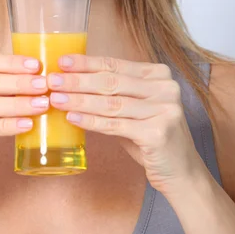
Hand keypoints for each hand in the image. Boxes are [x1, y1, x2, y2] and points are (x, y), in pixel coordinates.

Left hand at [47, 55, 206, 197]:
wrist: (182, 172)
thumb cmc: (152, 137)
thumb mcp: (135, 109)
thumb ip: (113, 94)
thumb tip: (71, 82)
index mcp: (159, 75)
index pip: (115, 65)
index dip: (86, 63)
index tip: (62, 62)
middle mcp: (165, 88)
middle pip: (112, 82)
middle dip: (78, 81)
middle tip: (53, 80)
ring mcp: (164, 110)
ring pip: (111, 103)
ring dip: (80, 101)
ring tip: (56, 99)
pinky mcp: (158, 133)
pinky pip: (116, 125)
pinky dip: (91, 121)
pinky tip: (72, 118)